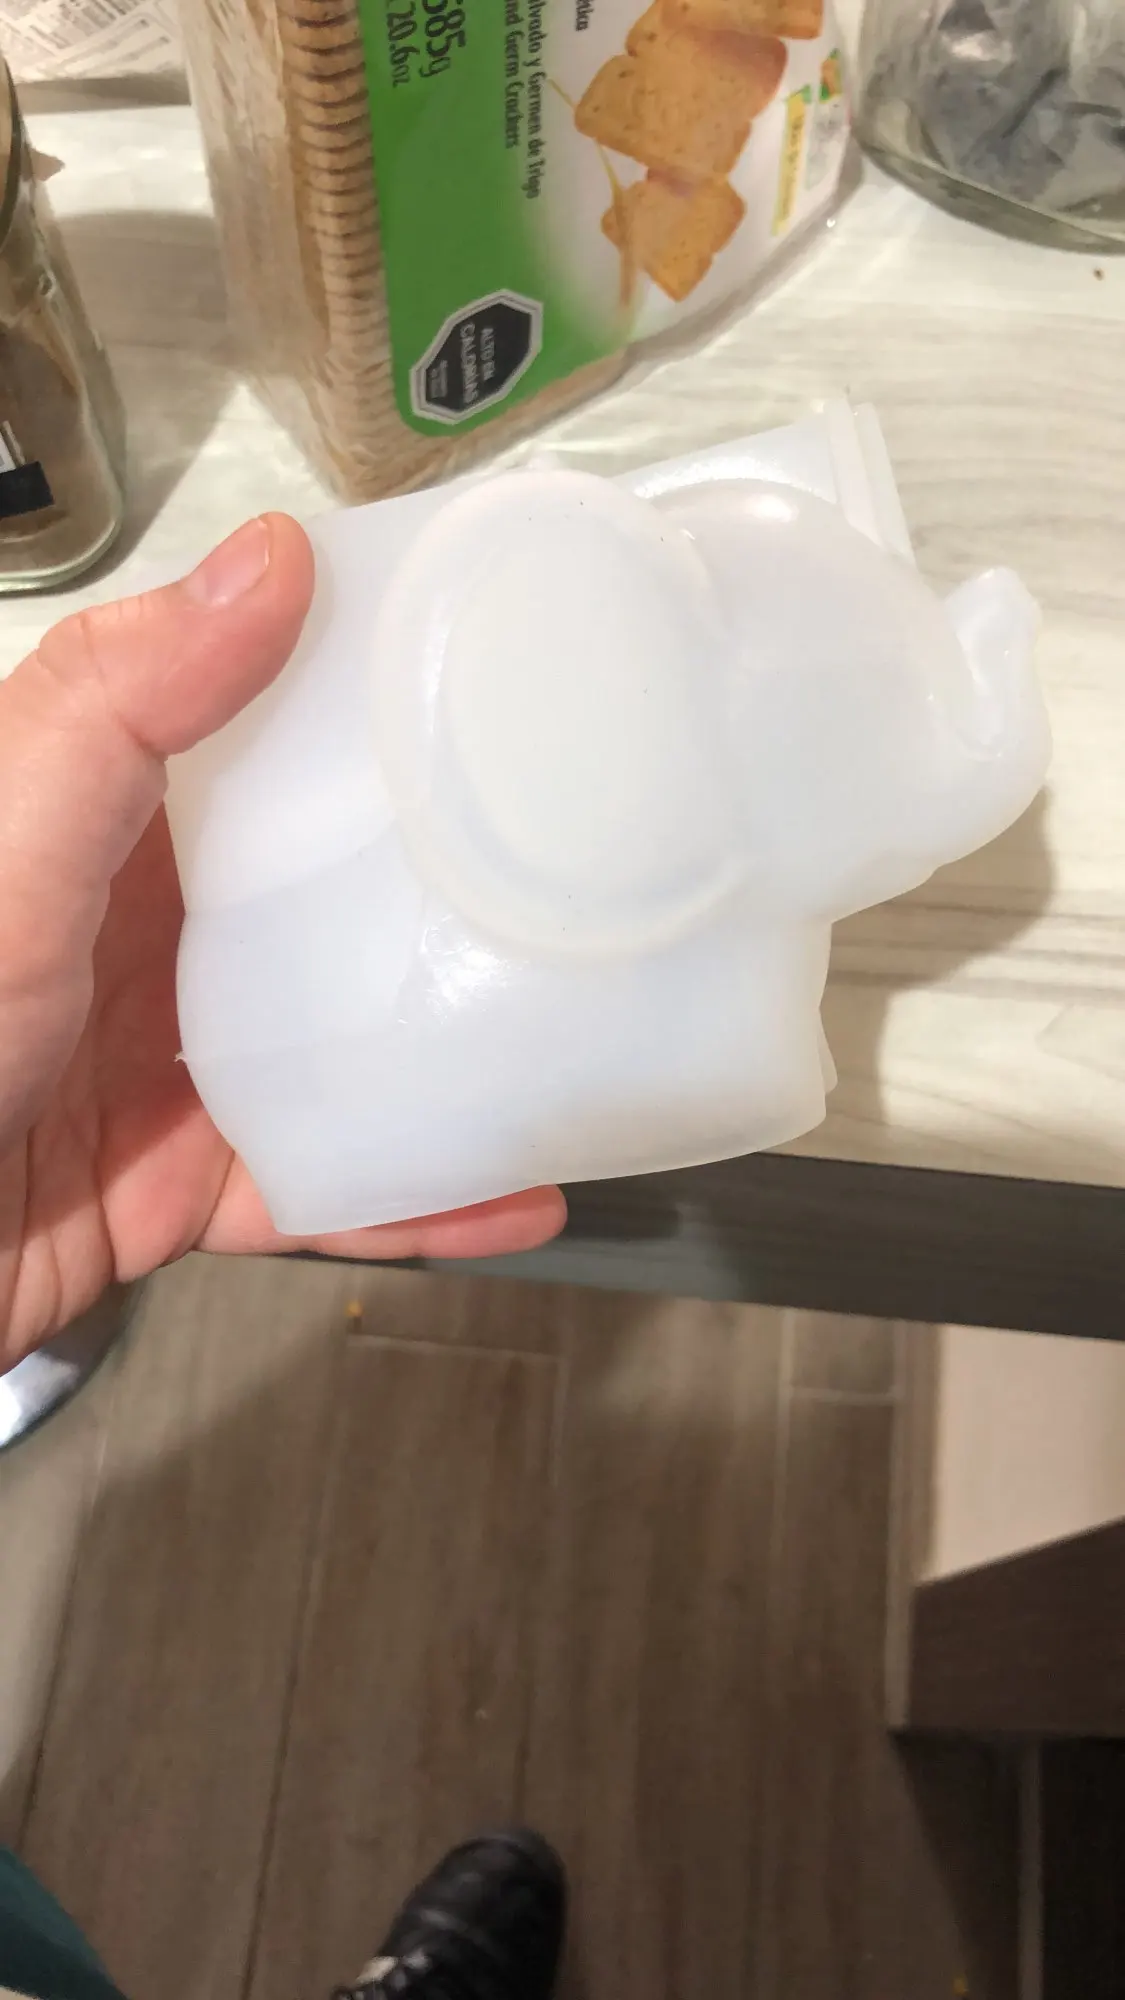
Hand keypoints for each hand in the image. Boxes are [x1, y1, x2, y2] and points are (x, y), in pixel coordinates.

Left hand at [0, 516, 564, 1365]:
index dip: (365, 695)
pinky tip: (516, 1194)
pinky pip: (323, 1183)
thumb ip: (116, 707)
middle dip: (443, 876)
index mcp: (100, 826)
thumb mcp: (8, 839)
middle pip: (322, 890)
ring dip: (456, 1047)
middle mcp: (140, 935)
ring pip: (343, 1044)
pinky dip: (419, 1199)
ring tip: (582, 1026)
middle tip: (575, 849)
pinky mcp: (183, 1183)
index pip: (254, 733)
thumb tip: (271, 561)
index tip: (491, 667)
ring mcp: (167, 1064)